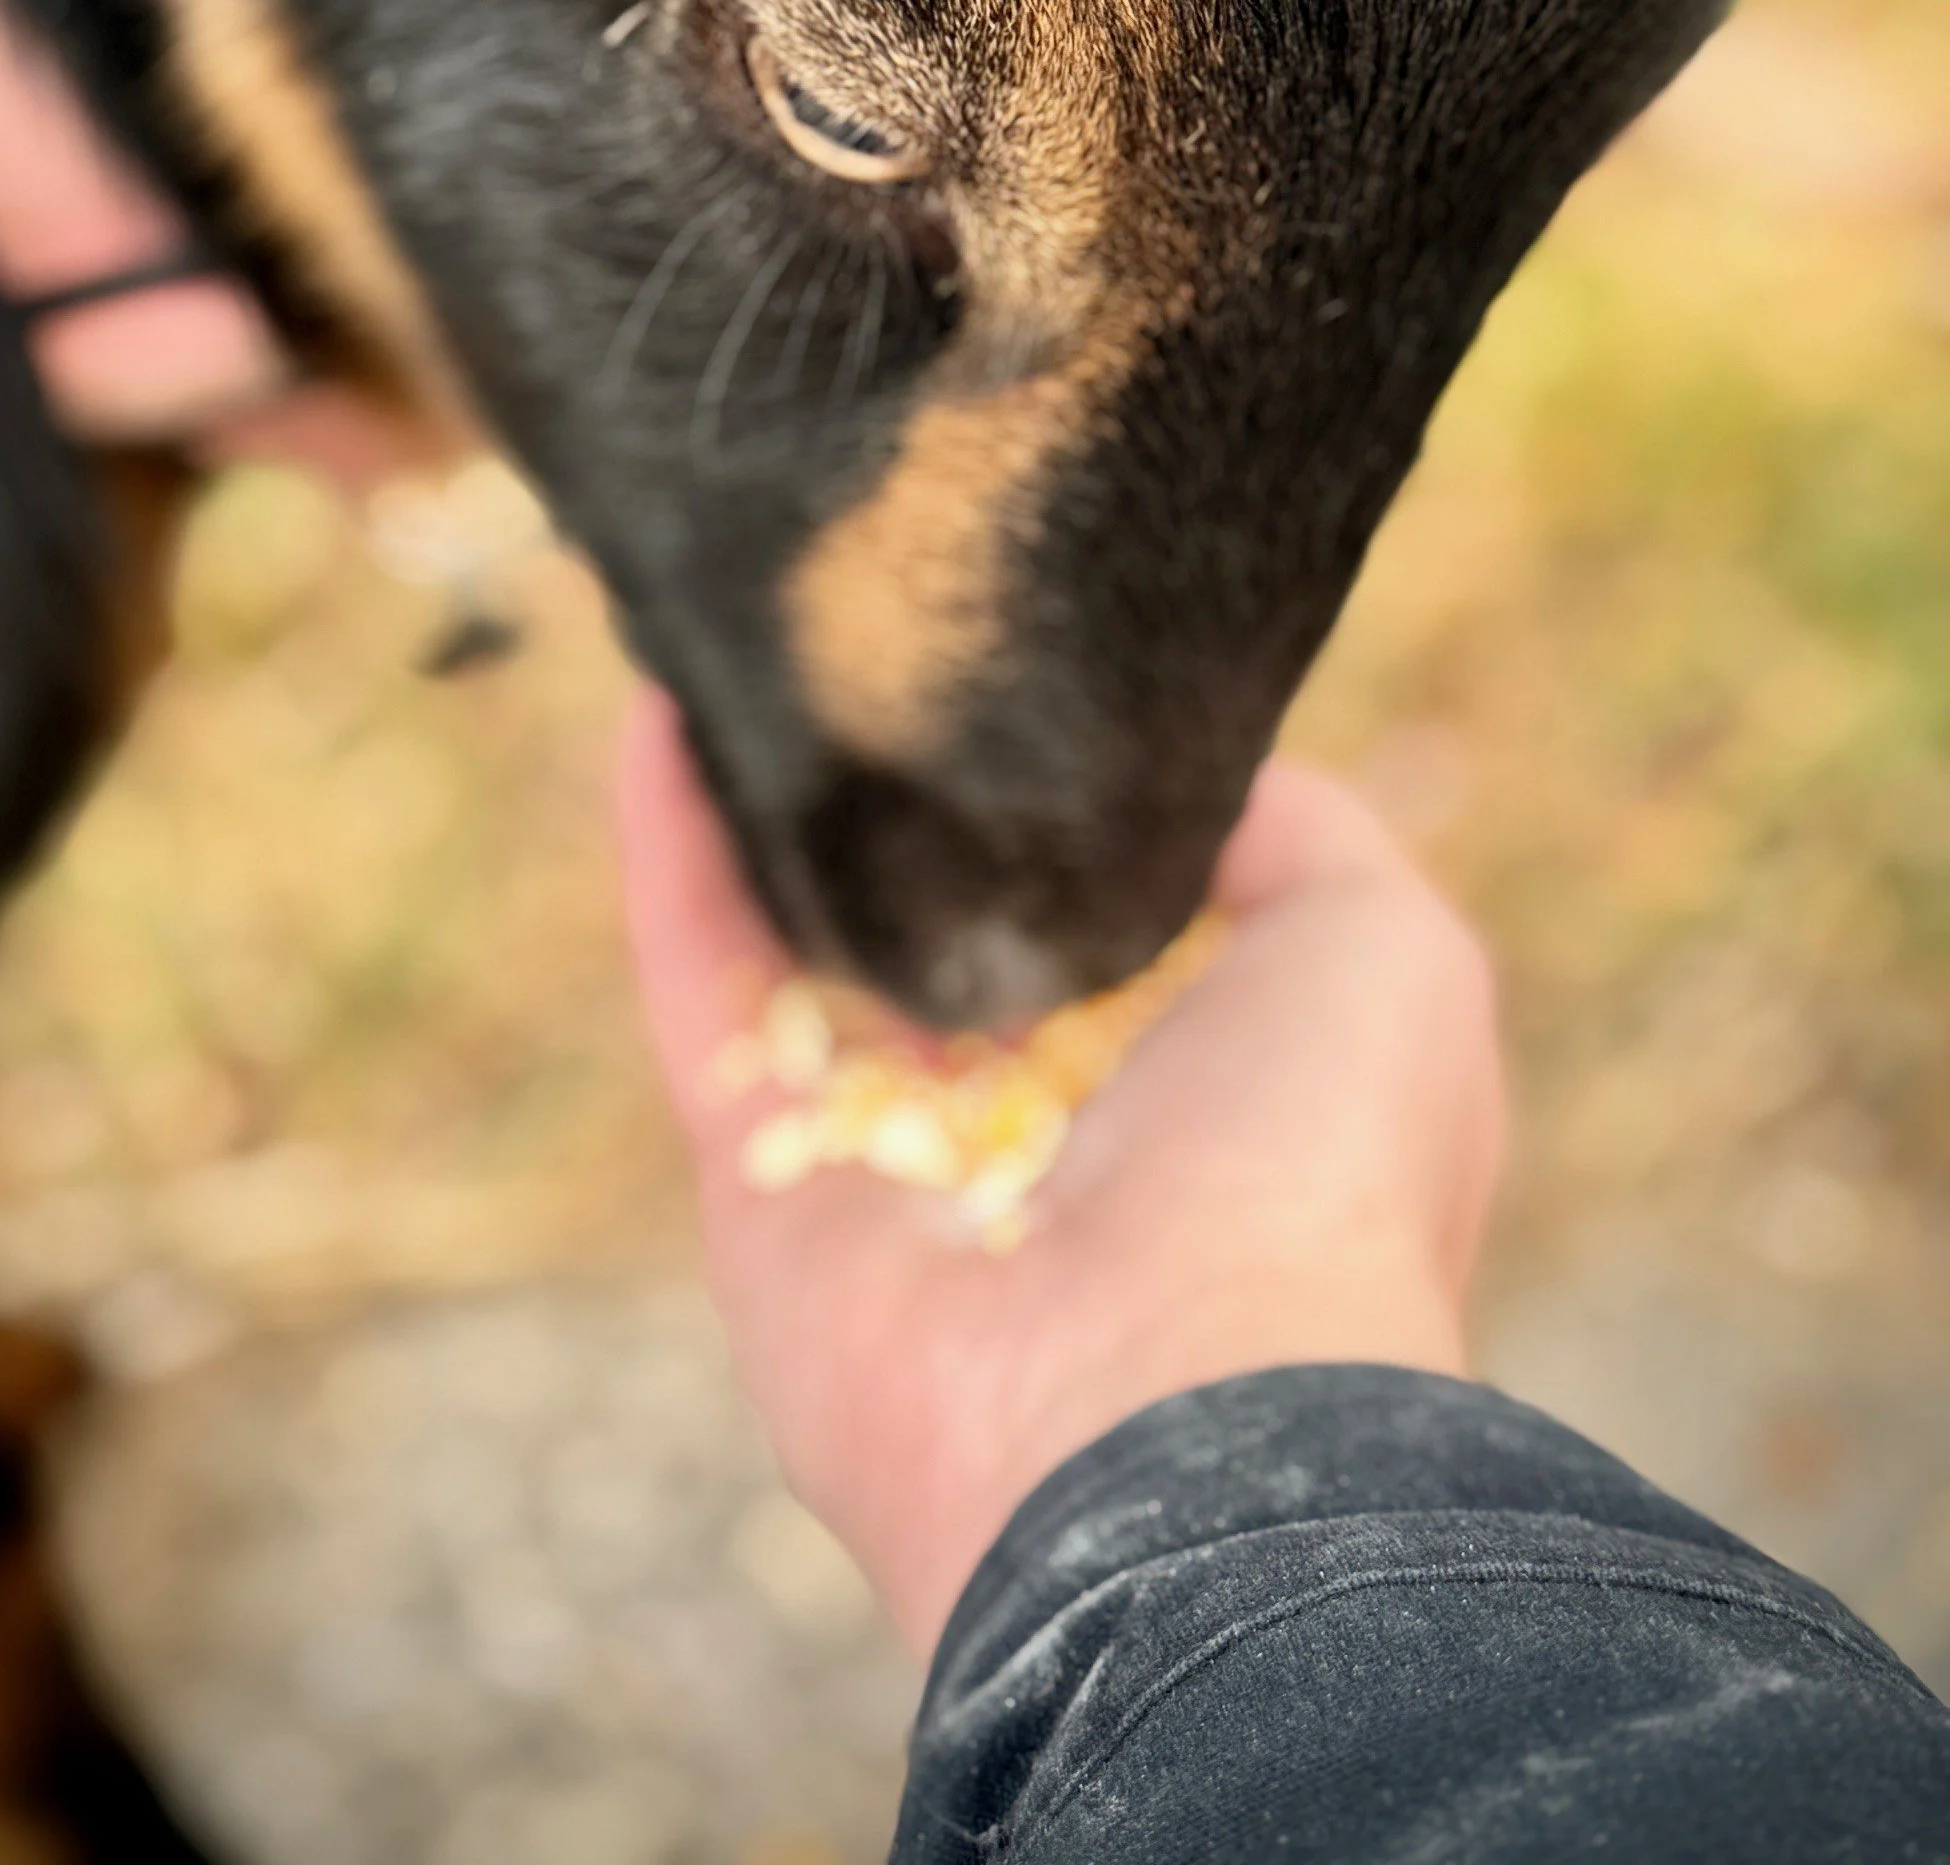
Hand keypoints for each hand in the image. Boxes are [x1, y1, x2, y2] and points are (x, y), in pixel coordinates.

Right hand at [619, 693, 1506, 1658]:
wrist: (1164, 1405)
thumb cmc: (1315, 1172)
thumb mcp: (1386, 951)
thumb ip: (1299, 835)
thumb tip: (1199, 773)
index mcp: (1195, 1094)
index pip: (1119, 927)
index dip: (1078, 807)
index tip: (1030, 668)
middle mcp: (1037, 1136)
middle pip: (946, 940)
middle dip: (911, 807)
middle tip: (872, 645)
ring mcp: (884, 1162)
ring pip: (805, 953)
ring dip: (771, 809)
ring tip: (747, 642)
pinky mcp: (755, 1178)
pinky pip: (702, 988)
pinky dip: (672, 856)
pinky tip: (661, 710)